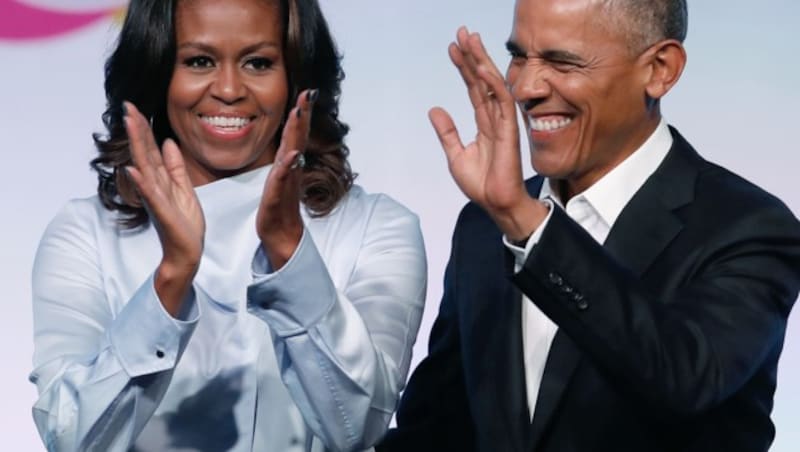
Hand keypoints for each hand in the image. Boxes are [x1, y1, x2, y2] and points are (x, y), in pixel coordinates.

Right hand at [124, 102, 204, 315]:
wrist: (186, 252)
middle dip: (137, 129)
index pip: (150, 150)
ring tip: (131, 125)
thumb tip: (167, 143)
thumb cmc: (184, 223)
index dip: (144, 129)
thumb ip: (176, 167)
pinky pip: (151, 195)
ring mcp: (156, 198)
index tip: (134, 108)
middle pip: (144, 153)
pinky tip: (133, 169)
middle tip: (128, 106)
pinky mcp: (162, 212)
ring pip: (145, 167)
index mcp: (161, 180)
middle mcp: (154, 186)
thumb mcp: (185, 189)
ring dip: (137, 146)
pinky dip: (142, 182)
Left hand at [256, 89, 317, 268]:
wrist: (281, 234)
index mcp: (289, 162)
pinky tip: (292, 155)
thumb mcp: (279, 177)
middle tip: (309, 94)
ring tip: (299, 114)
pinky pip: (282, 179)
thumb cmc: (278, 206)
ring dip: (296, 133)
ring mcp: (286, 181)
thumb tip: (290, 144)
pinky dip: (287, 166)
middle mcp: (291, 169)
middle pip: (297, 137)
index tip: (307, 92)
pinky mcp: (277, 196)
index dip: (301, 113)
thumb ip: (285, 159)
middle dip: (303, 115)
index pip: (295, 133)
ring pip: (292, 152)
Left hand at [431, 27, 545, 240]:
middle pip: (483, 81)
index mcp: (483, 124)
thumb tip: (434, 110)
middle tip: (463, 33)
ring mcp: (503, 123)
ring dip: (482, 62)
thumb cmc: (481, 184)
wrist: (495, 203)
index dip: (463, 68)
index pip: (473, 89)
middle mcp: (494, 119)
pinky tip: (481, 68)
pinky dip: (493, 83)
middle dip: (473, 56)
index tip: (453, 49)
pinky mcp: (509, 130)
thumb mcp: (455, 155)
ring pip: (493, 85)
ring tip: (470, 41)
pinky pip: (502, 101)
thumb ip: (447, 132)